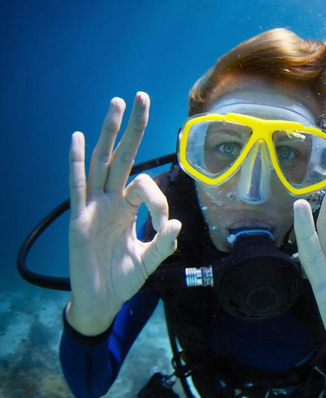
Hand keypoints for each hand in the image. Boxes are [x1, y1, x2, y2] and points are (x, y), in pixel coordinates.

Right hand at [66, 93, 180, 334]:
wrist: (101, 301)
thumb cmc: (124, 279)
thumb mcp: (149, 261)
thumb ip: (162, 244)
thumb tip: (176, 223)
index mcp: (130, 208)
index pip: (145, 186)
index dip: (158, 200)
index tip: (162, 224)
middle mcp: (111, 201)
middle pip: (122, 156)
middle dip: (133, 129)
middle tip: (142, 97)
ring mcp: (94, 207)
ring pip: (101, 163)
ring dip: (109, 134)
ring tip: (116, 105)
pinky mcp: (78, 219)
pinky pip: (77, 186)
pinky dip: (77, 163)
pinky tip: (78, 138)